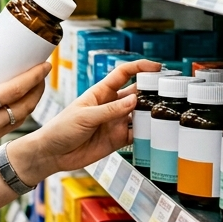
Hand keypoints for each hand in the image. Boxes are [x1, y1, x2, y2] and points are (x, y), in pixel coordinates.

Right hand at [0, 38, 49, 177]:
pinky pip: (8, 128)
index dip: (34, 76)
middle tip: (42, 74)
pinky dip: (16, 114)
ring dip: (30, 102)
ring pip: (20, 118)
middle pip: (26, 106)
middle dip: (39, 89)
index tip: (45, 65)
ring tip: (32, 87)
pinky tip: (13, 104)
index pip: (15, 89)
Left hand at [8, 58, 162, 181]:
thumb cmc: (61, 129)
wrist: (52, 154)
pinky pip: (137, 135)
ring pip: (140, 115)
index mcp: (100, 93)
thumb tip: (134, 100)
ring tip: (167, 114)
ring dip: (152, 114)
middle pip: (137, 93)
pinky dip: (147, 134)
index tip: (157, 67)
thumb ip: (110, 110)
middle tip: (169, 93)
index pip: (122, 74)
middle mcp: (111, 105)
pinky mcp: (118, 139)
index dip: (139, 68)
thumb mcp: (84, 117)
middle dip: (152, 91)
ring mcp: (116, 122)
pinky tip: (156, 134)